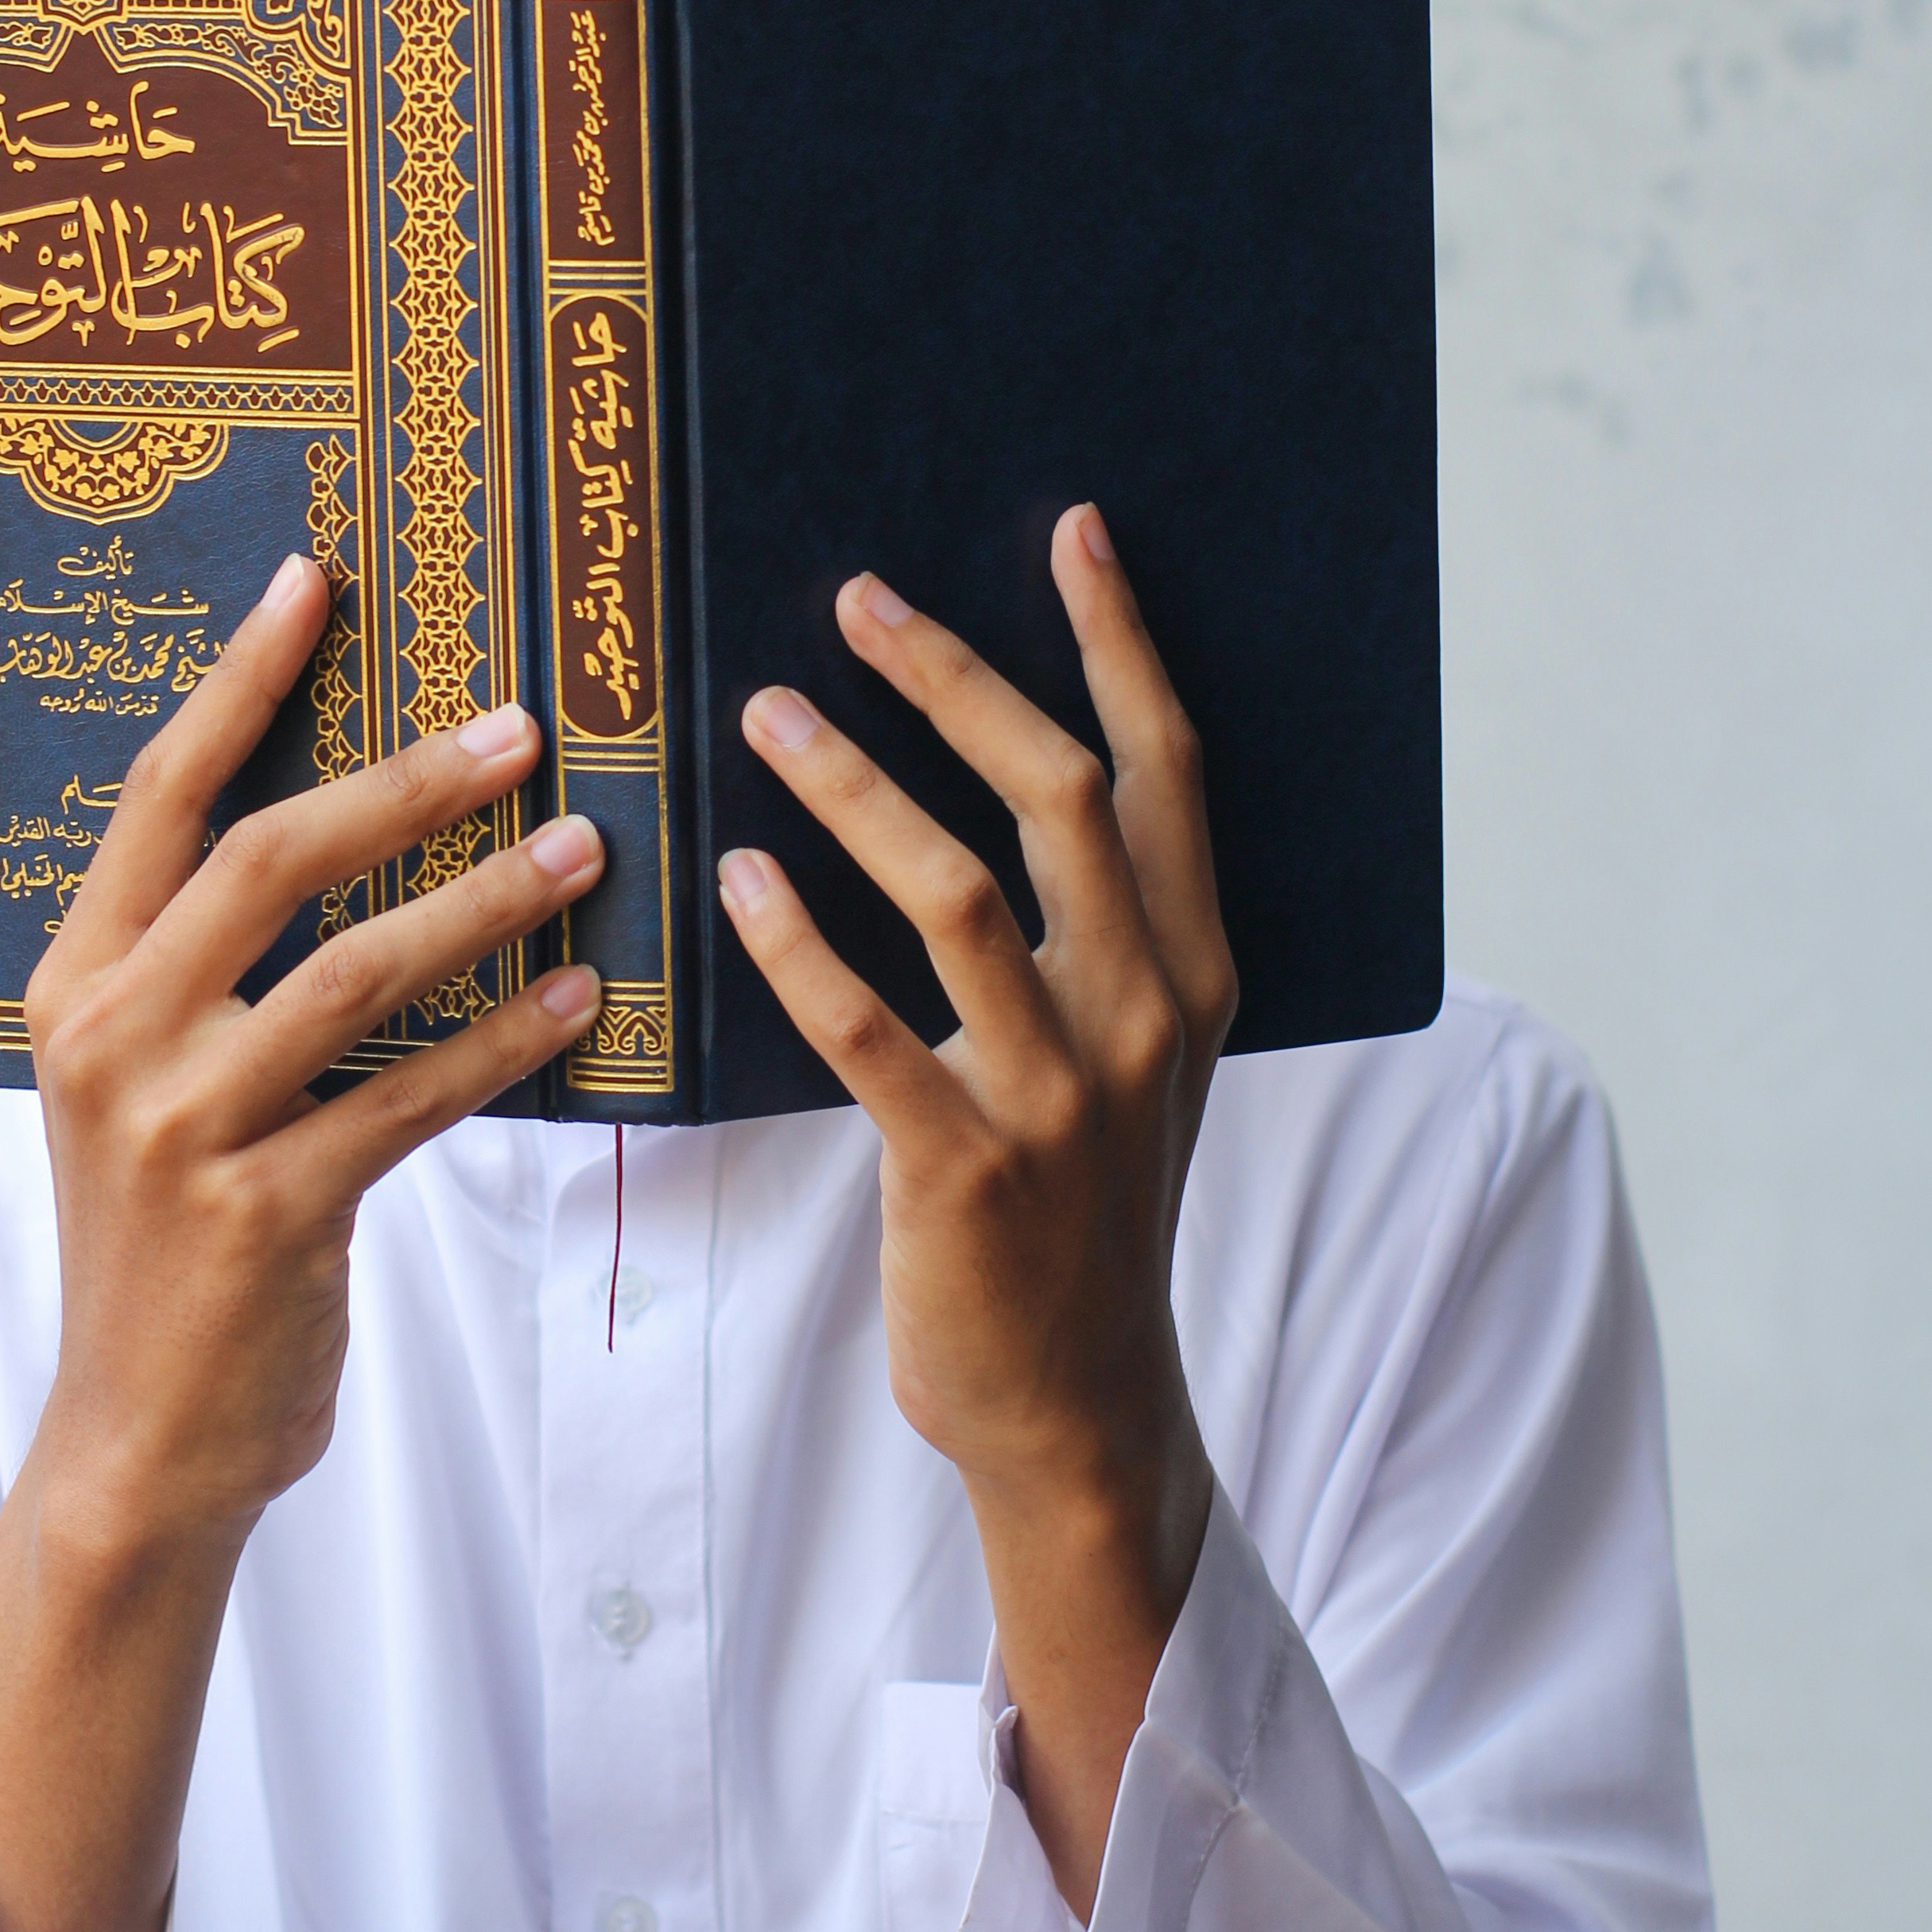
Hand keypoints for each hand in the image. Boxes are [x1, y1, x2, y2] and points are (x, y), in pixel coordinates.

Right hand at [0, 550, 601, 1931]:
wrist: (137, 1447)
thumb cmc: (168, 1243)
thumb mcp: (146, 1087)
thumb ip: (207, 968)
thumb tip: (344, 816)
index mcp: (71, 984)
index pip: (159, 796)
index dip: (240, 680)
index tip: (317, 577)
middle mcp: (109, 1040)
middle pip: (264, 860)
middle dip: (402, 781)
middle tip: (521, 725)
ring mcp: (177, 1130)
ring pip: (354, 974)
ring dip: (485, 905)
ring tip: (587, 854)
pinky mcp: (264, 1217)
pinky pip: (410, 1098)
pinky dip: (505, 1044)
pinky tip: (582, 1002)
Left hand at [716, 506, 1236, 1914]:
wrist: (1074, 1402)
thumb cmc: (1078, 1202)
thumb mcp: (1130, 1056)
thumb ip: (1094, 926)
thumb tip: (1014, 762)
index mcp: (1193, 971)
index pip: (1165, 770)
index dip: (1120, 642)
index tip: (1067, 529)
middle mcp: (1144, 1014)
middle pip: (1060, 796)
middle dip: (956, 679)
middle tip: (854, 600)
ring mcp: (1061, 1094)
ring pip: (961, 891)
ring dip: (856, 785)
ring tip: (764, 712)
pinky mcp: (965, 1170)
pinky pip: (870, 1030)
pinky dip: (800, 942)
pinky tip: (739, 875)